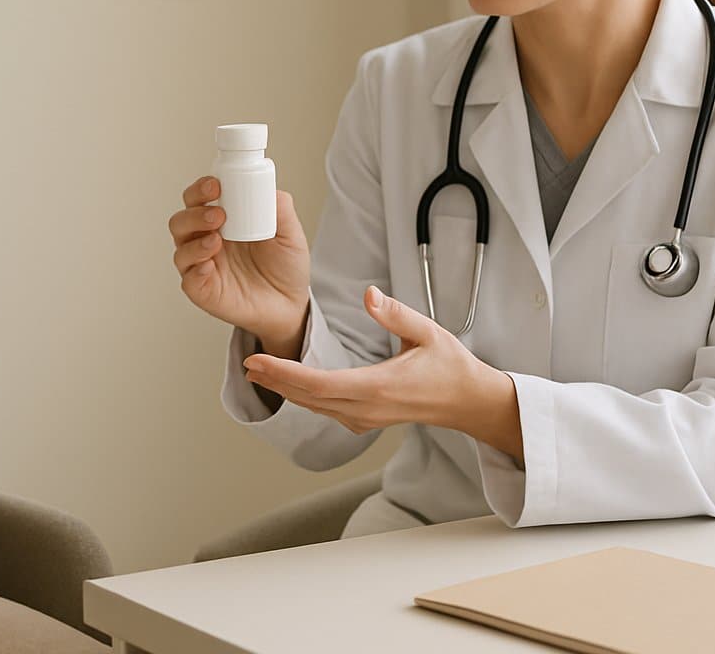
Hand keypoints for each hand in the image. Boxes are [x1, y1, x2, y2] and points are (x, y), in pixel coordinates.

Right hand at [169, 176, 311, 356]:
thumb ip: (279, 208)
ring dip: (194, 239)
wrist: (290, 304)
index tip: (215, 185)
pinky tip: (210, 266)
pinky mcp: (203, 290)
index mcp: (222, 221)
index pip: (199, 197)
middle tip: (218, 214)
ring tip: (217, 238)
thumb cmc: (285, 268)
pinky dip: (196, 269)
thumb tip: (267, 188)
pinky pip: (188, 279)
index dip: (200, 188)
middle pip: (181, 220)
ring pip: (180, 247)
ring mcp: (202, 266)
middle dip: (195, 212)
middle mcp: (206, 240)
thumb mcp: (290, 234)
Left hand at [242, 285, 498, 434]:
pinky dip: (303, 396)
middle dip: (274, 380)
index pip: (318, 383)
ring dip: (285, 389)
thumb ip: (396, 314)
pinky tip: (288, 384)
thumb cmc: (450, 366)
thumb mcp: (428, 332)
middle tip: (246, 363)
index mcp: (377, 387)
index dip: (283, 372)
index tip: (257, 360)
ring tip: (257, 372)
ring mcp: (364, 418)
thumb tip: (368, 294)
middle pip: (307, 397)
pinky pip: (326, 410)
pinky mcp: (365, 420)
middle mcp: (365, 408)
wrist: (468, 402)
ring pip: (314, 406)